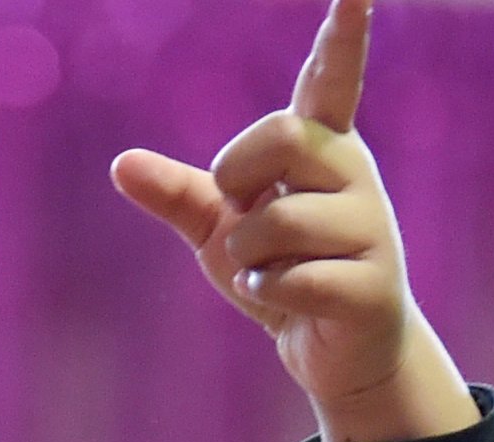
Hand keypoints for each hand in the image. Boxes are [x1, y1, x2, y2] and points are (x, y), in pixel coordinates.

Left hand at [110, 0, 475, 441]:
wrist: (340, 356)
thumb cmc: (284, 275)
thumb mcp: (220, 230)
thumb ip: (177, 194)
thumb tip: (120, 164)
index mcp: (322, 146)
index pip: (331, 78)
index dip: (343, 34)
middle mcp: (355, 174)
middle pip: (284, 136)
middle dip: (240, 178)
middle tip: (243, 212)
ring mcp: (372, 230)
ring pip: (278, 222)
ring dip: (248, 258)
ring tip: (271, 273)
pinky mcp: (373, 286)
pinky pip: (292, 279)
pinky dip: (268, 296)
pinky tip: (285, 303)